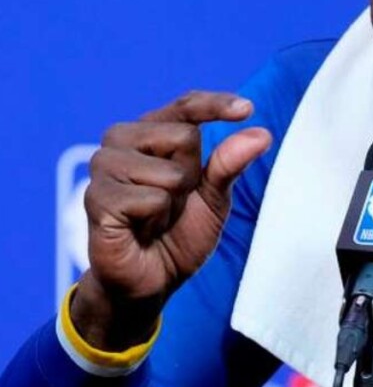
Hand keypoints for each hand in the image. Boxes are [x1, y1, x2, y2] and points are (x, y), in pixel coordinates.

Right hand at [72, 91, 271, 350]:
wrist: (151, 281)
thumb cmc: (179, 234)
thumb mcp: (214, 198)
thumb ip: (231, 164)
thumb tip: (261, 133)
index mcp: (150, 132)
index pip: (186, 105)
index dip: (216, 105)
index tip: (249, 109)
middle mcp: (121, 141)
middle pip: (184, 136)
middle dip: (192, 176)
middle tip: (174, 203)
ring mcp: (104, 168)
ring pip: (169, 171)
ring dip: (174, 201)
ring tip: (154, 218)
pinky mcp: (96, 198)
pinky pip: (151, 199)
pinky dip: (156, 219)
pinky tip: (139, 229)